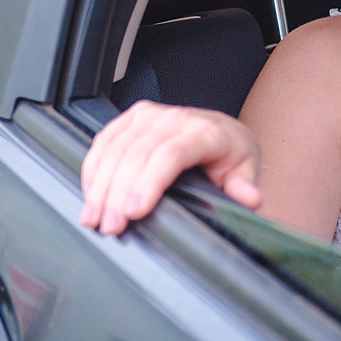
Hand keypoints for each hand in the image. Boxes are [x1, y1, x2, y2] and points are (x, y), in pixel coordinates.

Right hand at [79, 100, 262, 235]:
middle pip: (137, 154)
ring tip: (93, 218)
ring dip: (99, 185)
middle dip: (118, 194)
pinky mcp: (134, 117)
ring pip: (116, 148)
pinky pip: (105, 140)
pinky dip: (93, 168)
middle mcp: (176, 118)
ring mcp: (152, 114)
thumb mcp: (245, 169)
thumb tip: (250, 199)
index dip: (149, 183)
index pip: (171, 154)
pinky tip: (90, 193)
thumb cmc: (231, 152)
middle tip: (109, 226)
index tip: (134, 212)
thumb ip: (244, 187)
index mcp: (206, 131)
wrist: (222, 129)